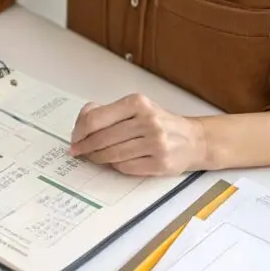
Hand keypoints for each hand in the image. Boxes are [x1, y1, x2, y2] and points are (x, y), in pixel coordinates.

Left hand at [69, 94, 206, 175]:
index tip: (74, 138)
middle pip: (102, 138)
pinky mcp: (160, 163)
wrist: (195, 140)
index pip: (96, 118)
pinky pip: (125, 167)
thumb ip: (109, 112)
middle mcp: (148, 121)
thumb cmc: (160, 123)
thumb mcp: (137, 108)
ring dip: (97, 158)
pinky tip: (114, 162)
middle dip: (85, 147)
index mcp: (138, 103)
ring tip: (92, 157)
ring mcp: (156, 143)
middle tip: (77, 151)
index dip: (80, 131)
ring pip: (112, 155)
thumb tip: (81, 122)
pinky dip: (115, 166)